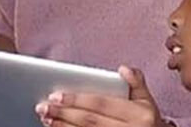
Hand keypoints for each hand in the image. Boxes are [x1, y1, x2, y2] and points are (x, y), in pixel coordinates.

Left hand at [35, 66, 168, 126]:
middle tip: (42, 106)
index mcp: (139, 115)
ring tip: (46, 118)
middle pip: (89, 121)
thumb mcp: (148, 102)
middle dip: (63, 113)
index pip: (101, 104)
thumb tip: (124, 69)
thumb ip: (137, 83)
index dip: (77, 99)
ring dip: (62, 126)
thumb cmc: (148, 122)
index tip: (56, 95)